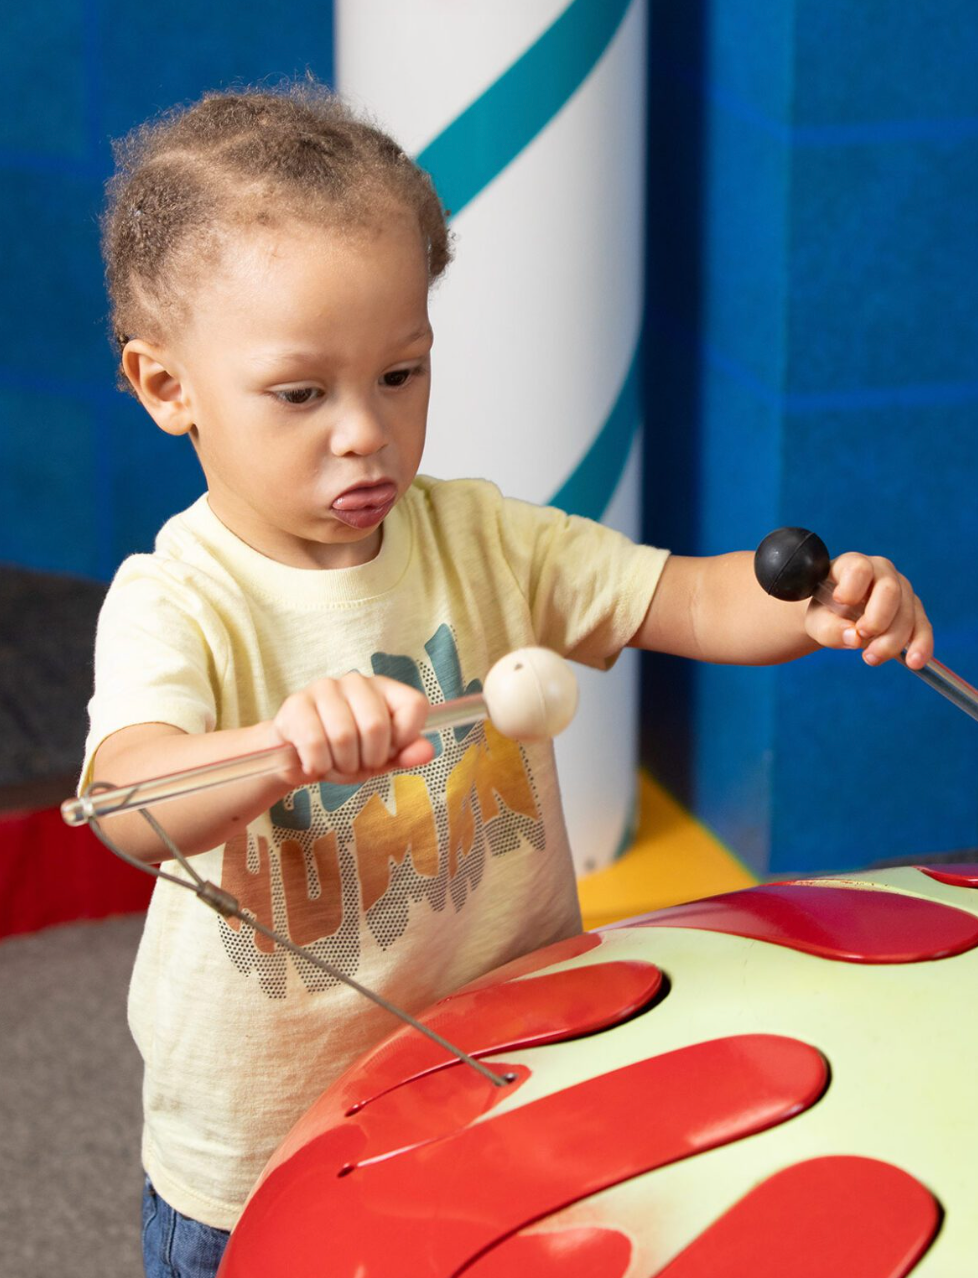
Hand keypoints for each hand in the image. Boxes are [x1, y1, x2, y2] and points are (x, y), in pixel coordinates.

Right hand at [272, 673, 434, 783]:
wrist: (297, 758)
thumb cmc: (344, 754)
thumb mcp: (379, 758)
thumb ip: (405, 754)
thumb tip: (427, 751)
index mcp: (384, 688)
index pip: (415, 705)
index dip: (405, 738)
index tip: (389, 751)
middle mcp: (356, 681)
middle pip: (376, 725)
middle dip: (368, 759)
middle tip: (356, 763)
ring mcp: (324, 688)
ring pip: (343, 736)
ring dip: (341, 765)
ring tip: (334, 763)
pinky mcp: (295, 704)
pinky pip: (314, 743)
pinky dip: (318, 765)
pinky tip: (314, 763)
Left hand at [805, 553, 932, 668]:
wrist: (837, 618)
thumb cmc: (826, 613)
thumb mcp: (817, 621)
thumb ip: (829, 629)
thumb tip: (854, 638)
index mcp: (853, 565)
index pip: (859, 568)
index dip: (852, 587)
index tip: (840, 603)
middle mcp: (882, 572)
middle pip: (890, 591)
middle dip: (877, 619)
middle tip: (861, 636)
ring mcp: (902, 589)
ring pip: (907, 612)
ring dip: (892, 640)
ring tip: (871, 657)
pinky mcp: (914, 610)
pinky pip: (923, 627)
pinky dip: (920, 645)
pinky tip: (914, 661)